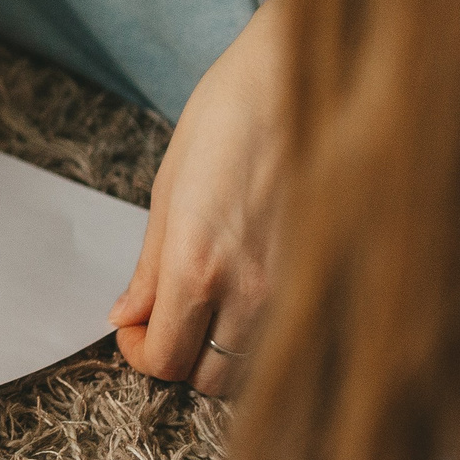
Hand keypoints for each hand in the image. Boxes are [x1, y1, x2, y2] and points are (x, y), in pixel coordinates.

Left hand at [110, 0, 283, 396]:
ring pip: (258, 370)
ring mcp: (301, 290)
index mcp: (198, 266)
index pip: (164, 360)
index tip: (134, 329)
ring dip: (226, 354)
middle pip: (210, 379)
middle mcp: (254, 291)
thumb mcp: (168, 189)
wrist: (299, 80)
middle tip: (169, 321)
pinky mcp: (334, 279)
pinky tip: (256, 301)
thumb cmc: (229, 120)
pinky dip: (271, 339)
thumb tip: (126, 315)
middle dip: (181, 359)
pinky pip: (298, 339)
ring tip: (212, 311)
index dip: (140, 354)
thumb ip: (150, 266)